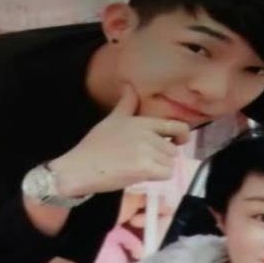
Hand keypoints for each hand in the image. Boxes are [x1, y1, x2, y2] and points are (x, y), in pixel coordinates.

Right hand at [49, 84, 190, 196]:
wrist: (81, 167)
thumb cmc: (95, 146)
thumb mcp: (112, 119)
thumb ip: (126, 104)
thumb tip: (129, 85)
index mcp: (142, 122)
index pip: (177, 126)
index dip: (182, 135)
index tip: (176, 142)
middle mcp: (147, 134)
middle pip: (174, 150)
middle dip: (163, 158)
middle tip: (146, 161)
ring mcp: (147, 150)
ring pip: (170, 163)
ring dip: (160, 169)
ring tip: (140, 168)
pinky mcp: (145, 167)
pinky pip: (167, 174)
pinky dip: (159, 177)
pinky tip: (143, 175)